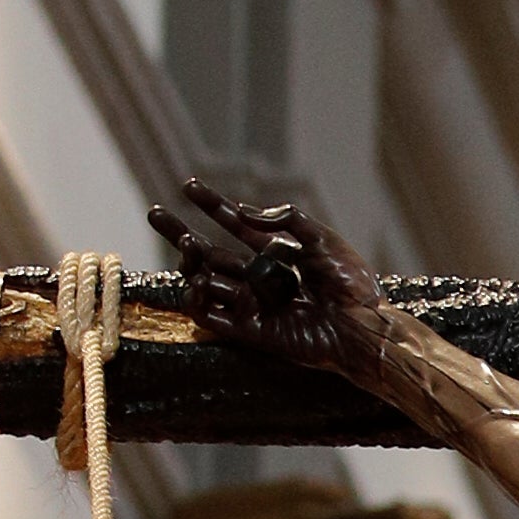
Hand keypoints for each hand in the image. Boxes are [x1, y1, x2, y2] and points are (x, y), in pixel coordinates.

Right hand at [154, 160, 408, 396]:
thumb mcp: (322, 238)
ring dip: (191, 263)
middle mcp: (260, 278)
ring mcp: (253, 305)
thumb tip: (243, 211)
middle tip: (154, 212)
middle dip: (180, 233)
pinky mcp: (251, 331)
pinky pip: (211, 317)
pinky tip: (195, 282)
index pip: (235, 224)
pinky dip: (197, 300)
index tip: (188, 186)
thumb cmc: (351, 283)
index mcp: (277, 253)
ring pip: (205, 282)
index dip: (212, 205)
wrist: (363, 326)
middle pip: (209, 253)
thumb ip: (285, 220)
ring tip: (190, 245)